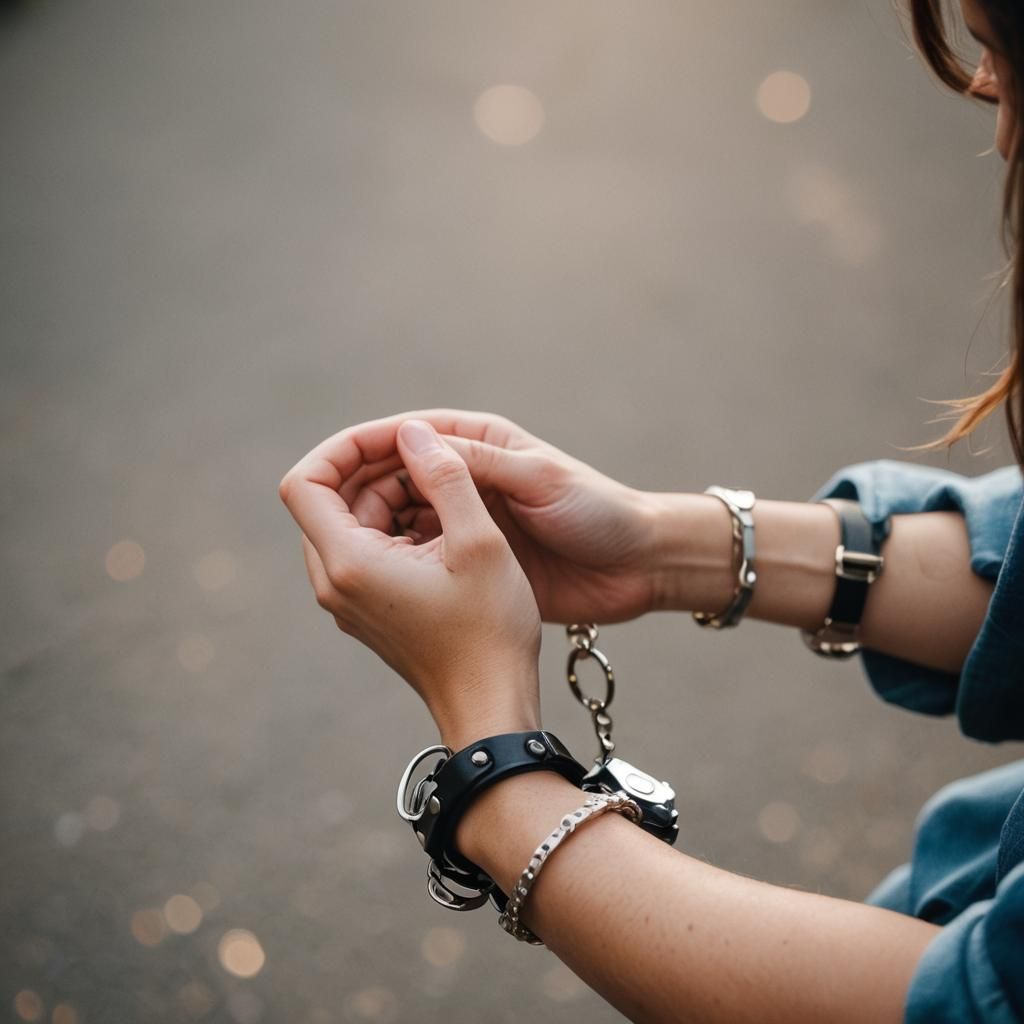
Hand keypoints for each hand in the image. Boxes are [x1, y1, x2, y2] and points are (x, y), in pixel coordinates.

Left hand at [279, 418, 541, 748]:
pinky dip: (396, 525)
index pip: (305, 482)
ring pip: (350, 523)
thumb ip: (446, 477)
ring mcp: (349, 600)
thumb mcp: (480, 542)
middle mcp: (335, 582)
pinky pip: (365, 550)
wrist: (491, 706)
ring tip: (445, 490)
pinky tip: (444, 525)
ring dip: (389, 495)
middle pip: (328, 499)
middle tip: (430, 456)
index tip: (392, 437)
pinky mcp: (368, 610)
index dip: (341, 447)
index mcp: (349, 563)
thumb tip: (414, 432)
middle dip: (374, 467)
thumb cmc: (489, 631)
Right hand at [341, 410, 661, 623]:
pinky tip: (384, 575)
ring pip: (398, 518)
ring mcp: (464, 521)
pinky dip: (398, 560)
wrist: (636, 567)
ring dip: (375, 529)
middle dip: (361, 493)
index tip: (328, 466)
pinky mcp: (469, 559)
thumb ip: (474, 461)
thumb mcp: (537, 479)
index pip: (406, 435)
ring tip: (355, 551)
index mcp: (478, 444)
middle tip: (337, 523)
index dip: (364, 447)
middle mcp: (465, 478)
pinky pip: (420, 555)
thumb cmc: (597, 512)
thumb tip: (406, 434)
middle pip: (391, 477)